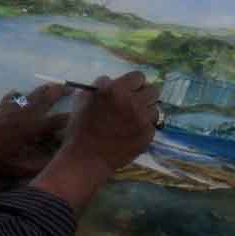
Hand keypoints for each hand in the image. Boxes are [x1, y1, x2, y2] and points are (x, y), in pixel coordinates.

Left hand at [0, 82, 70, 179]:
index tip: (82, 115)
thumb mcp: (16, 169)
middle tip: (71, 87)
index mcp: (32, 128)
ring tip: (53, 86)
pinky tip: (20, 95)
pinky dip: (20, 94)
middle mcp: (25, 114)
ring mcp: (11, 108)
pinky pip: (13, 96)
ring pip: (31, 94)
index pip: (57, 121)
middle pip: (46, 98)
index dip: (71, 119)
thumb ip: (38, 166)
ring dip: (44, 89)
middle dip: (60, 91)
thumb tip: (57, 163)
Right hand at [29, 71, 159, 212]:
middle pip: (152, 90)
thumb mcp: (82, 101)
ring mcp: (142, 119)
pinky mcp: (147, 135)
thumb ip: (98, 87)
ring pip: (155, 108)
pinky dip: (144, 127)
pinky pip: (152, 125)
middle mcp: (133, 102)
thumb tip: (109, 82)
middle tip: (134, 103)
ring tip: (134, 119)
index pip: (138, 76)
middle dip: (143, 95)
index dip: (133, 83)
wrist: (86, 158)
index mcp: (116, 90)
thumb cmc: (79, 128)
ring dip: (146, 111)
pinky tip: (132, 133)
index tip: (128, 90)